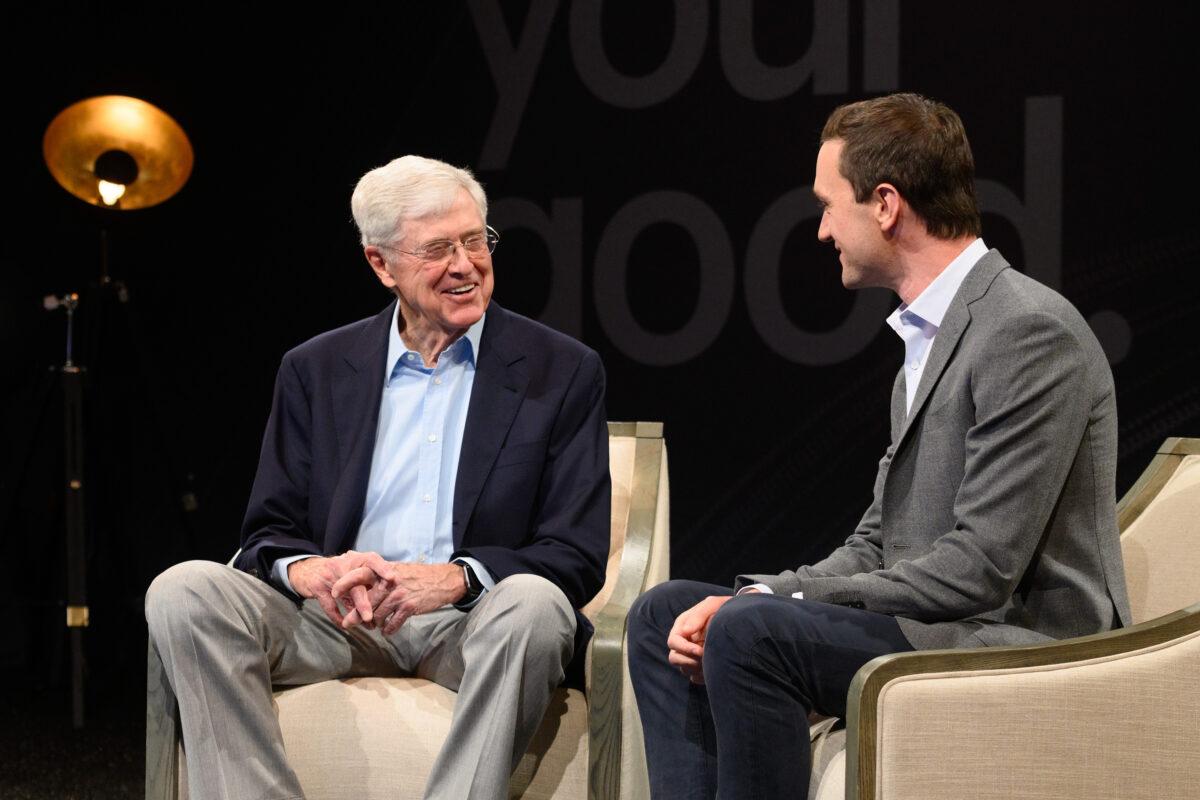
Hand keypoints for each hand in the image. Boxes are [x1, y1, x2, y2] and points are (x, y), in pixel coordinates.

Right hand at [288, 550, 385, 628]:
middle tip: (372, 616)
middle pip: (357, 581)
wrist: (307, 569)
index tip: (392, 578)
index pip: (371, 559)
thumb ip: (369, 582)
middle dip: (365, 600)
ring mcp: (329, 575)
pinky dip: (337, 617)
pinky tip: (344, 626)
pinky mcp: (316, 586)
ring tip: (366, 623)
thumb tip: (387, 602)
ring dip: (355, 611)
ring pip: (344, 594)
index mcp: (355, 559)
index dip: (382, 567)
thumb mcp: (353, 572)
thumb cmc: (338, 572)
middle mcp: (343, 564)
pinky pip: (329, 605)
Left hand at [332, 561, 467, 635]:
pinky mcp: (409, 607)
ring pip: (377, 615)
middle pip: (365, 602)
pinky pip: (392, 623)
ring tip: (374, 627)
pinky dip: (388, 630)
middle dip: (354, 616)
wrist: (442, 581)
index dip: (345, 583)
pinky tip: (388, 630)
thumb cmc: (418, 576)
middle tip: (347, 624)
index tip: (333, 593)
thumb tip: (362, 587)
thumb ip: (381, 578)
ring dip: (374, 624)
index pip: (359, 575)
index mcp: (384, 572)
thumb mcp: (398, 571)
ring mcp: (399, 595)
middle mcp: (390, 583)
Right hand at [666, 595, 735, 684]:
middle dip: (689, 661)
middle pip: (674, 658)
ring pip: (685, 669)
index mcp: (682, 626)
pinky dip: (703, 676)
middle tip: (707, 659)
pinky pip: (695, 677)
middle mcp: (684, 642)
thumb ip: (699, 615)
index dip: (684, 648)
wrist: (739, 617)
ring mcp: (691, 655)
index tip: (700, 651)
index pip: (673, 642)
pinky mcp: (700, 666)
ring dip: (697, 669)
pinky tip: (715, 669)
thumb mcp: (712, 605)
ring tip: (714, 662)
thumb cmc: (723, 608)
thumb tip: (685, 631)